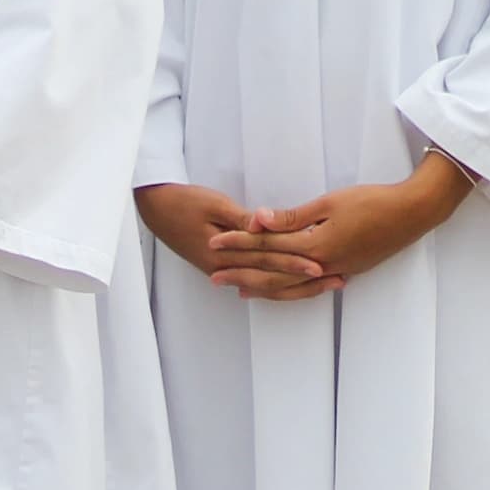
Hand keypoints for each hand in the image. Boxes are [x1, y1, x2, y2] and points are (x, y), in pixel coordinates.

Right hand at [138, 183, 333, 300]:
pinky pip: (254, 281)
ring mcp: (222, 270)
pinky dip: (275, 285)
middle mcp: (224, 268)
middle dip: (303, 280)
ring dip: (294, 286)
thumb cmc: (184, 201)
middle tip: (334, 281)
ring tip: (322, 285)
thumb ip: (241, 219)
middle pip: (271, 277)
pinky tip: (291, 288)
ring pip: (264, 284)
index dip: (294, 262)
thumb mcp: (213, 204)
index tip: (320, 266)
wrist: (155, 208)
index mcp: (223, 253)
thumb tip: (264, 225)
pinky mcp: (221, 267)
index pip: (266, 259)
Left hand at [221, 157, 475, 291]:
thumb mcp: (331, 202)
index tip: (215, 243)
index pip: (267, 245)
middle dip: (242, 272)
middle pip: (273, 272)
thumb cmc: (373, 201)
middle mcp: (322, 264)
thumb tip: (258, 219)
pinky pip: (308, 287)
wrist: (413, 213)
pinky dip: (289, 290)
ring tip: (239, 290)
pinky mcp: (346, 270)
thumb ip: (293, 216)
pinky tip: (280, 289)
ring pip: (290, 286)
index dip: (239, 244)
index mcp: (315, 246)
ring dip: (262, 287)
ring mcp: (335, 271)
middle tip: (214, 276)